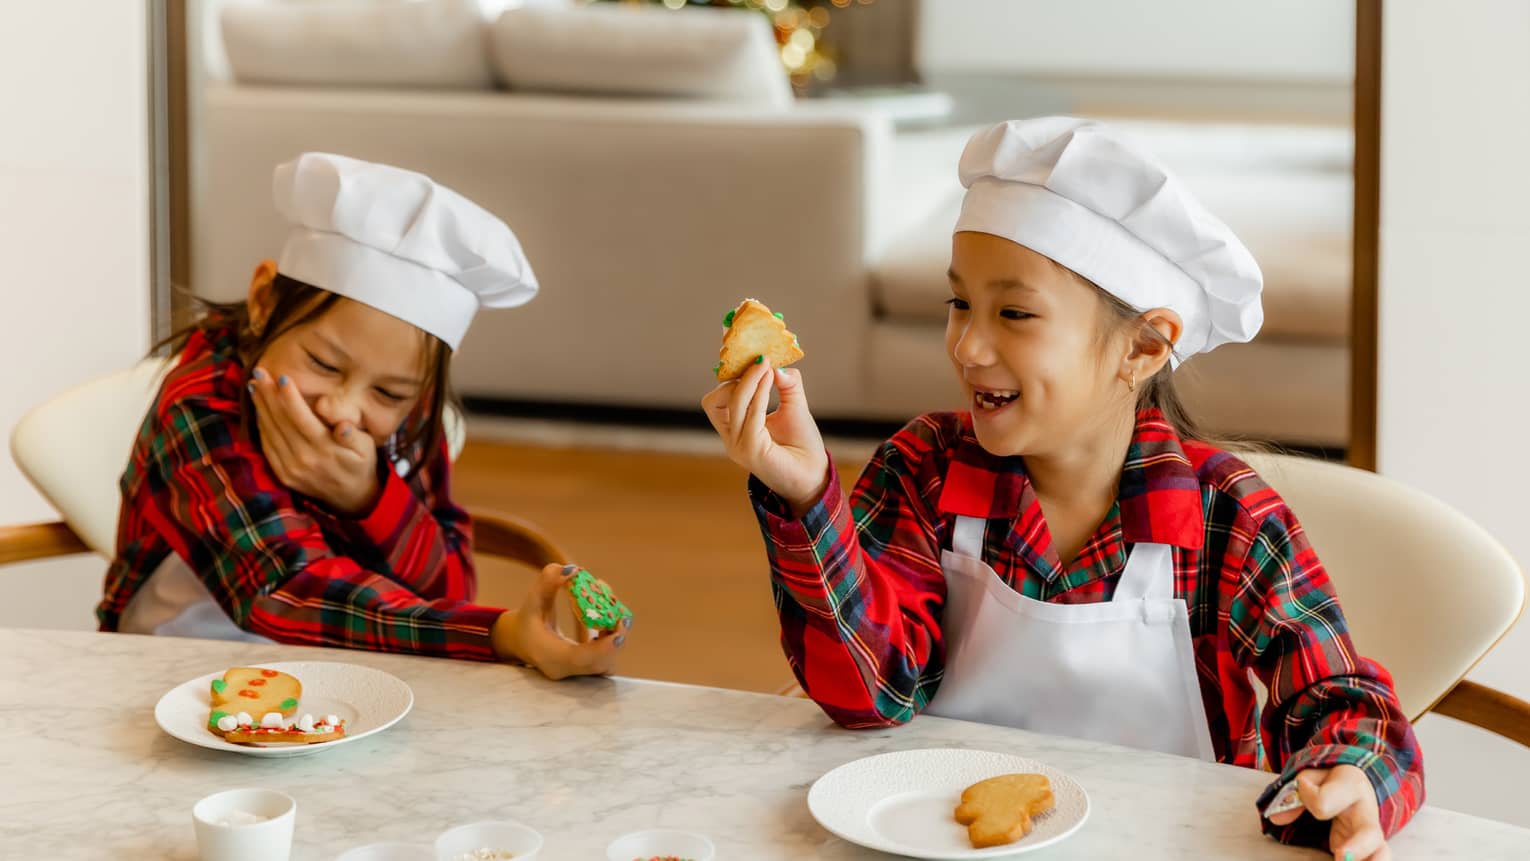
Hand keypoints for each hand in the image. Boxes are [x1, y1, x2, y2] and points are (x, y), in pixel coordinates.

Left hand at [249, 368, 379, 515]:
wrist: (351, 498)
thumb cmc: (360, 464)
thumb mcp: (366, 449)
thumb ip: (353, 436)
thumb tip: (343, 426)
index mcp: (325, 450)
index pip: (302, 419)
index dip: (290, 397)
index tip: (281, 375)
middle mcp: (304, 459)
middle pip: (281, 422)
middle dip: (268, 395)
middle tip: (258, 370)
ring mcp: (290, 468)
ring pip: (270, 432)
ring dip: (260, 407)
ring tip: (255, 385)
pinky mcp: (282, 474)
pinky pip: (267, 446)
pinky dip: (261, 426)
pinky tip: (259, 409)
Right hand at [491, 563, 629, 680]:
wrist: (522, 640)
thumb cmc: (527, 619)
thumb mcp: (533, 599)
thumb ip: (547, 582)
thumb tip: (573, 570)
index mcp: (549, 656)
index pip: (579, 659)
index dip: (602, 649)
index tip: (619, 634)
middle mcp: (564, 669)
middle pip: (598, 664)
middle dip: (615, 642)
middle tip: (625, 618)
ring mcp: (575, 672)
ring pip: (606, 662)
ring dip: (616, 639)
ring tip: (620, 614)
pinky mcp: (585, 666)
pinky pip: (606, 657)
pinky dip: (612, 639)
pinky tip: (613, 617)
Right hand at [701, 359, 828, 515]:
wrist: (814, 476)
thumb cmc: (802, 445)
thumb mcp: (794, 406)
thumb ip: (787, 384)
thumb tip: (777, 364)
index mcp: (735, 428)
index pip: (717, 400)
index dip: (730, 377)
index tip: (752, 357)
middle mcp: (731, 438)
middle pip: (715, 401)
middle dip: (735, 379)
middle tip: (759, 361)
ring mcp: (738, 446)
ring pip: (733, 405)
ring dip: (749, 382)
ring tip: (766, 366)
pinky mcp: (752, 451)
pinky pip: (751, 416)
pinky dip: (759, 394)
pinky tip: (771, 379)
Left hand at [1268, 765, 1388, 860]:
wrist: (1356, 781)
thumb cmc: (1329, 779)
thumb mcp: (1310, 776)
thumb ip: (1294, 794)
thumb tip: (1276, 817)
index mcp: (1351, 786)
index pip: (1325, 800)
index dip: (1308, 796)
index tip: (1304, 786)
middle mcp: (1367, 813)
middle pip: (1370, 833)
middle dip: (1358, 847)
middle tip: (1341, 857)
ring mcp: (1371, 833)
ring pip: (1381, 853)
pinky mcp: (1369, 848)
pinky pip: (1373, 859)